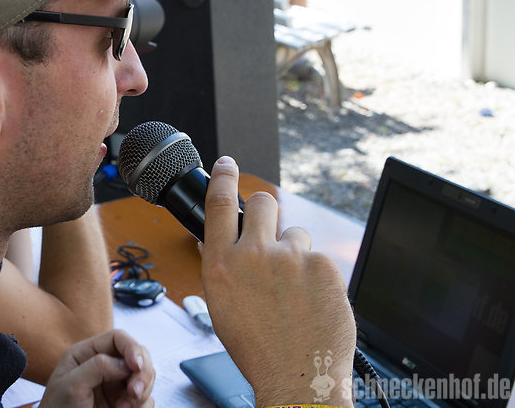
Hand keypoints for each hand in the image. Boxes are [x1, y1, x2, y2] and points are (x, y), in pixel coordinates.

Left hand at [40, 329, 154, 407]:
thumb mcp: (71, 385)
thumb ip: (97, 367)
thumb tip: (126, 364)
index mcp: (88, 353)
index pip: (118, 338)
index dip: (132, 348)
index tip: (136, 366)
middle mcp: (105, 365)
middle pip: (138, 355)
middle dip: (142, 372)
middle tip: (135, 392)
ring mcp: (117, 385)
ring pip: (146, 377)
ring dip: (142, 392)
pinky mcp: (125, 402)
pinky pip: (147, 399)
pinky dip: (143, 406)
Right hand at [200, 156, 354, 407]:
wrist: (299, 378)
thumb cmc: (258, 348)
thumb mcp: (221, 306)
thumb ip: (222, 267)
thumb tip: (218, 240)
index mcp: (221, 266)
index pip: (217, 204)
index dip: (222, 177)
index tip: (226, 164)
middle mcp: (254, 256)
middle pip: (263, 202)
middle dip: (266, 211)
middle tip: (270, 233)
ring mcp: (291, 259)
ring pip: (294, 234)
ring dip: (293, 253)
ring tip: (294, 291)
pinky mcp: (324, 266)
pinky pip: (317, 257)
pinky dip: (315, 274)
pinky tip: (311, 301)